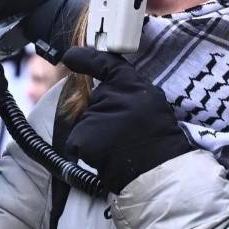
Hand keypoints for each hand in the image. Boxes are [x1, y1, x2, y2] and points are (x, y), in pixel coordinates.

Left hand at [61, 47, 193, 193]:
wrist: (157, 171)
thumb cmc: (157, 140)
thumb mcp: (151, 103)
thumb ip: (129, 92)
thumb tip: (106, 87)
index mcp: (133, 86)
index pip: (106, 64)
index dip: (86, 58)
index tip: (71, 56)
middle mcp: (113, 96)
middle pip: (96, 100)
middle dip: (103, 114)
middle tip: (123, 132)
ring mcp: (96, 117)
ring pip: (87, 122)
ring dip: (96, 134)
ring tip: (118, 146)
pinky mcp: (82, 137)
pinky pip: (76, 141)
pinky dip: (86, 150)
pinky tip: (105, 155)